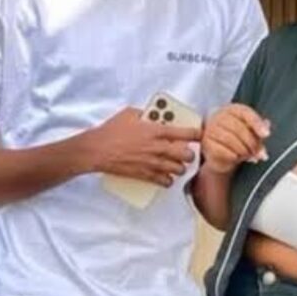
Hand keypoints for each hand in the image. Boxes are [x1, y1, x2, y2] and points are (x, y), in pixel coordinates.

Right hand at [85, 107, 200, 186]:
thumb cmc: (111, 131)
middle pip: (187, 155)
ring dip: (180, 167)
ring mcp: (153, 163)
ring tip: (176, 164)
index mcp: (156, 131)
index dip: (196, 134)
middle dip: (189, 154)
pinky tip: (166, 176)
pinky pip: (165, 181)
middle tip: (186, 151)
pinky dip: (168, 180)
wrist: (97, 150)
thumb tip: (152, 115)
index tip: (199, 134)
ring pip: (178, 170)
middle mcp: (158, 148)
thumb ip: (145, 114)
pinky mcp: (145, 175)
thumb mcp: (129, 114)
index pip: (185, 133)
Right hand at [202, 104, 270, 174]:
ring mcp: (211, 129)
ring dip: (244, 151)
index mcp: (232, 110)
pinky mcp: (206, 143)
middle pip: (239, 128)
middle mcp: (219, 116)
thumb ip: (259, 129)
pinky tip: (236, 158)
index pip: (245, 112)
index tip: (266, 134)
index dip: (257, 123)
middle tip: (260, 153)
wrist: (220, 155)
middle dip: (252, 143)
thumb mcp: (250, 133)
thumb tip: (266, 128)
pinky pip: (223, 150)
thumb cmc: (237, 140)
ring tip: (249, 156)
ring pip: (231, 140)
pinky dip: (233, 156)